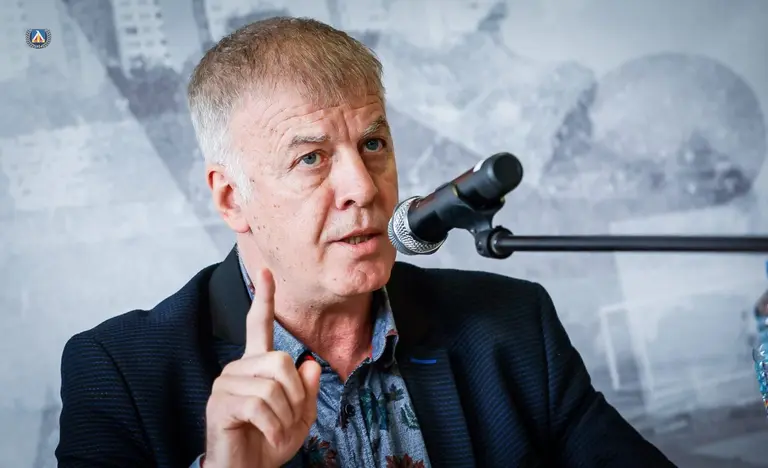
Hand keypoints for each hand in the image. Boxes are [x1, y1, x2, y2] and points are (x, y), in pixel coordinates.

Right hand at [204, 269, 321, 467]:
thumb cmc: (268, 443)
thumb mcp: (299, 416)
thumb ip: (306, 389)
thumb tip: (309, 364)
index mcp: (256, 366)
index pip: (259, 325)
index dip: (264, 299)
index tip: (266, 272)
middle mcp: (238, 368)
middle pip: (281, 360)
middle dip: (295, 395)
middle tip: (288, 419)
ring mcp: (226, 384)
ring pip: (273, 385)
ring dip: (285, 415)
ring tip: (275, 431)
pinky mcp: (220, 404)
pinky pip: (261, 405)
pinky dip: (275, 427)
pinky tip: (269, 438)